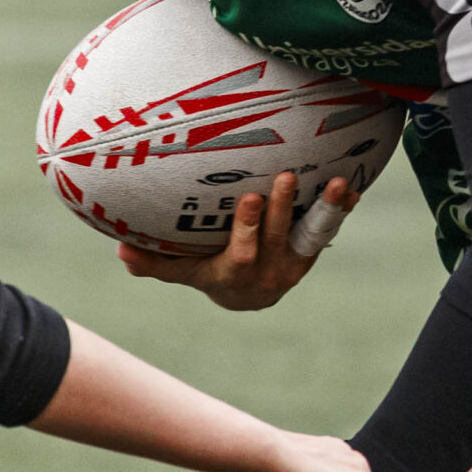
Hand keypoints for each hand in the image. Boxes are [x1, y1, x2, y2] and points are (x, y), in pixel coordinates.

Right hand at [119, 171, 356, 310]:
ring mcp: (295, 262)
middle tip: (285, 176)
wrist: (249, 295)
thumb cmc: (208, 272)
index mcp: (237, 274)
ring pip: (311, 235)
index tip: (247, 197)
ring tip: (336, 182)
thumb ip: (154, 264)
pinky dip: (339, 209)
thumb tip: (120, 253)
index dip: (247, 228)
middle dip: (282, 208)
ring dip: (325, 209)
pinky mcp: (311, 250)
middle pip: (279, 238)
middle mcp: (270, 271)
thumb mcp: (182, 270)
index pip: (243, 253)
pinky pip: (328, 229)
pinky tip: (351, 186)